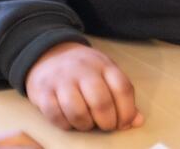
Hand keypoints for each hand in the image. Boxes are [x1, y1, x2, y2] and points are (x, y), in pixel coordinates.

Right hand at [24, 41, 144, 131]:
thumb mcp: (106, 74)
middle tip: (105, 125)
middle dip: (107, 122)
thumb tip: (137, 121)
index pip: (122, 88)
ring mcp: (61, 79)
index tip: (124, 123)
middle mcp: (82, 70)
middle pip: (101, 102)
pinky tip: (69, 120)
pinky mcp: (42, 91)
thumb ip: (122, 96)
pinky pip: (55, 115)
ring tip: (86, 122)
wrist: (48, 53)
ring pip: (77, 112)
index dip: (127, 112)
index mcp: (103, 65)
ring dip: (85, 125)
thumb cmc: (83, 70)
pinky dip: (65, 124)